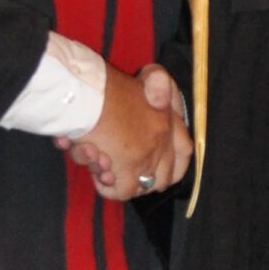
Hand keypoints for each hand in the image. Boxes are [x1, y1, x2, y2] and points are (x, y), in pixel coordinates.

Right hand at [56, 62, 191, 201]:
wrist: (84, 96)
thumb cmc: (105, 87)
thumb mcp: (143, 77)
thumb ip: (156, 82)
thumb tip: (160, 84)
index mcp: (166, 119)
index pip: (184, 150)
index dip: (175, 164)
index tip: (162, 169)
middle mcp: (160, 141)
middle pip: (164, 176)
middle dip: (145, 179)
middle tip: (124, 172)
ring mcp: (146, 157)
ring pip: (142, 185)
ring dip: (123, 181)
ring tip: (103, 167)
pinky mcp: (127, 170)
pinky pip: (122, 192)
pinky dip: (107, 187)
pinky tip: (96, 171)